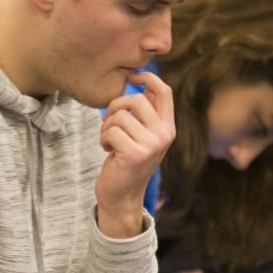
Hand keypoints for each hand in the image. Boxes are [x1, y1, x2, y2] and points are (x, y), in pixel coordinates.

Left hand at [95, 71, 174, 236]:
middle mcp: (164, 135)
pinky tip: (108, 151)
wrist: (122, 197)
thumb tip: (140, 80)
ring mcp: (151, 145)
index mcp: (168, 127)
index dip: (148, 77)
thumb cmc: (127, 161)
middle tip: (108, 122)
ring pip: (120, 116)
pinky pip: (111, 131)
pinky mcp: (134, 154)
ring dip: (107, 126)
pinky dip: (103, 139)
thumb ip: (145, 113)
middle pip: (136, 99)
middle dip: (116, 106)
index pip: (164, 91)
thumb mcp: (142, 136)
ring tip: (109, 141)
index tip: (132, 76)